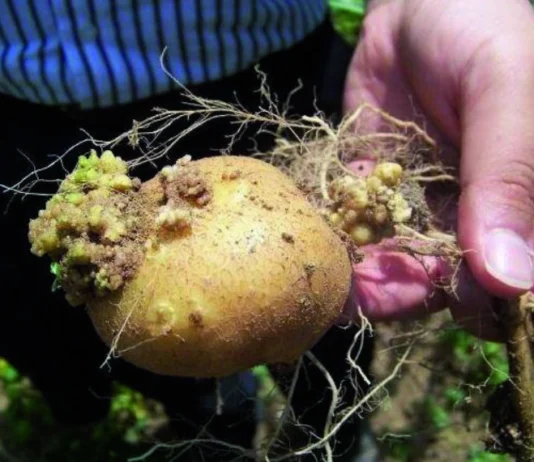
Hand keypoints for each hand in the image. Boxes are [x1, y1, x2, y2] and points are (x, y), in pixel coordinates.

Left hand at [342, 0, 533, 339]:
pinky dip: (337, 244)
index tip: (432, 304)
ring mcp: (421, 204)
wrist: (419, 3)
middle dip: (402, 294)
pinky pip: (358, 228)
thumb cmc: (478, 29)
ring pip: (395, 262)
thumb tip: (510, 278)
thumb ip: (509, 175)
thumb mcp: (503, 89)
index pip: (510, 276)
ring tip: (326, 288)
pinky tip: (314, 253)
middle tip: (356, 302)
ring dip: (362, 279)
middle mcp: (474, 212)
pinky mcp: (376, 189)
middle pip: (444, 280)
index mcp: (519, 200)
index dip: (479, 301)